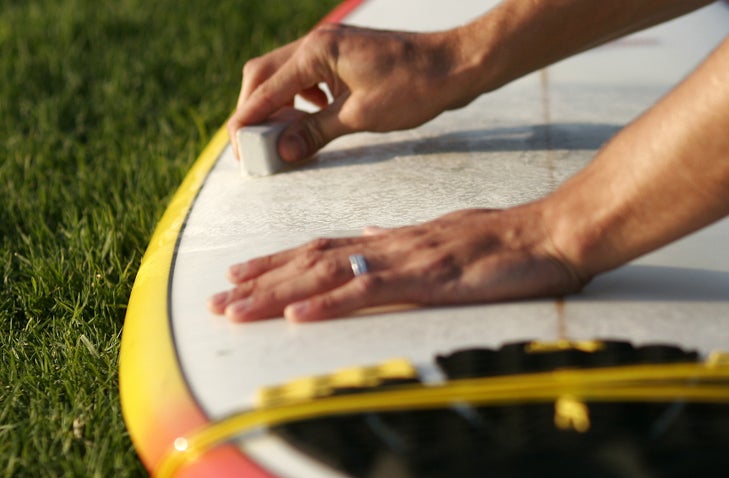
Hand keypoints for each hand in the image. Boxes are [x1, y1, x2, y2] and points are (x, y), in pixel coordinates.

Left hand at [207, 206, 586, 321]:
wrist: (551, 235)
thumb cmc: (509, 243)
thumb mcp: (448, 239)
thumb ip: (404, 241)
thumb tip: (368, 239)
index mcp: (397, 240)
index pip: (326, 248)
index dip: (280, 262)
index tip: (243, 274)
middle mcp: (391, 245)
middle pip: (312, 260)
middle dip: (262, 281)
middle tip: (216, 299)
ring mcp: (407, 260)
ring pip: (328, 274)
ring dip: (277, 294)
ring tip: (234, 308)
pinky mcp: (428, 279)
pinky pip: (368, 291)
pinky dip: (328, 303)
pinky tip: (296, 316)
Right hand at [227, 24, 475, 162]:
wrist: (456, 65)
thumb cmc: (414, 87)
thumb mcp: (360, 116)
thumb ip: (316, 131)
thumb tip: (282, 151)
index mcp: (316, 51)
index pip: (266, 89)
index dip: (248, 121)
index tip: (238, 149)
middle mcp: (318, 41)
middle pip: (265, 74)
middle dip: (255, 110)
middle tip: (254, 145)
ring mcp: (332, 45)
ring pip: (286, 75)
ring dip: (278, 104)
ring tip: (280, 137)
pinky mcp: (345, 55)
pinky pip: (309, 75)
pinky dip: (302, 98)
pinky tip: (313, 118)